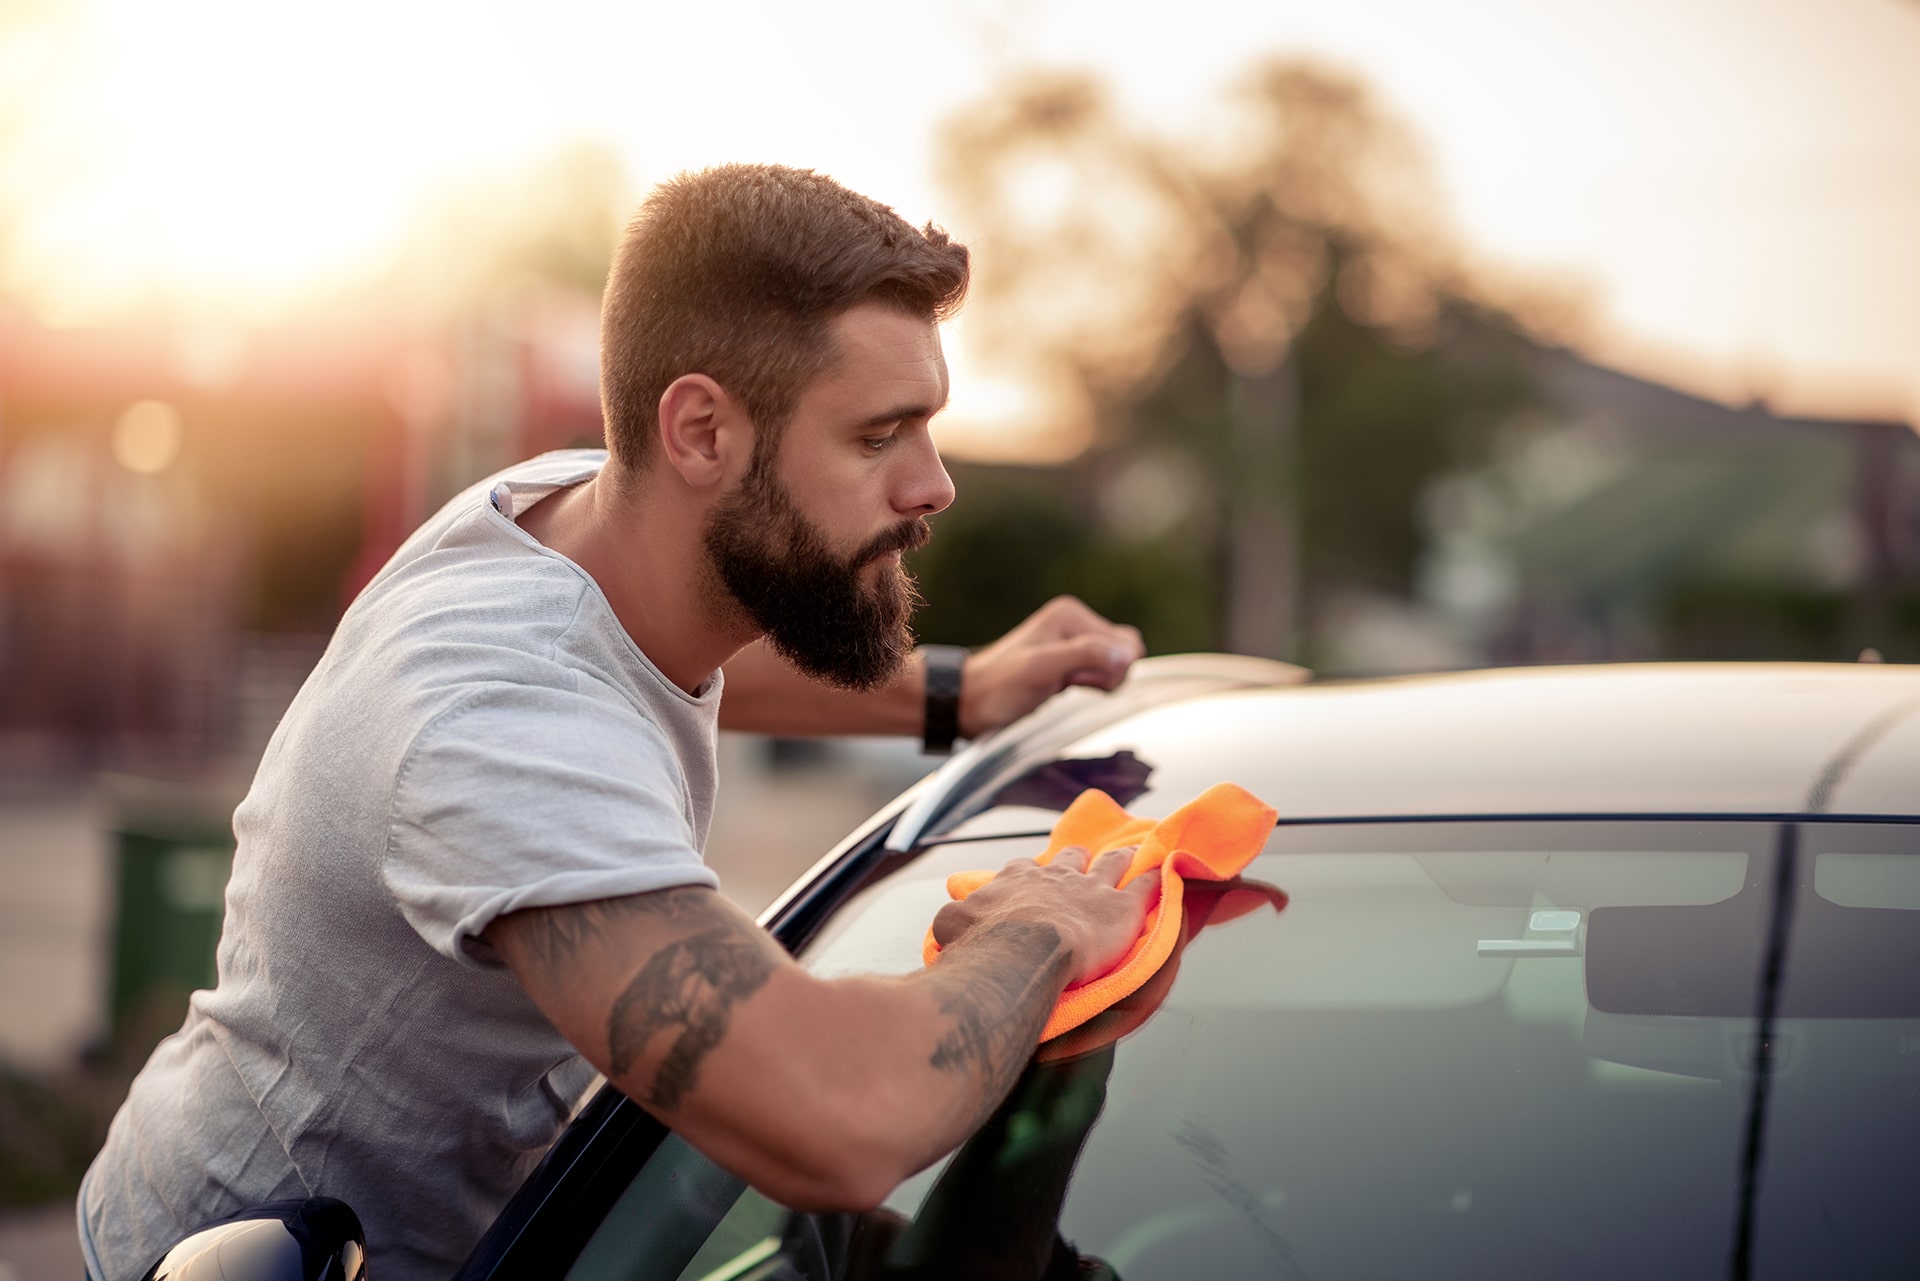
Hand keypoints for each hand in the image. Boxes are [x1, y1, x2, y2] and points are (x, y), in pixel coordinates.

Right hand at [931, 846, 1157, 987]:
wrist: (1024, 950)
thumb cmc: (985, 942)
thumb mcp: (952, 926)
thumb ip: (953, 920)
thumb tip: (947, 925)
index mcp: (1017, 880)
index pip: (1022, 870)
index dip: (1028, 874)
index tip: (1031, 875)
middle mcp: (1056, 877)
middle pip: (1070, 859)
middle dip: (1076, 858)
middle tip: (1081, 856)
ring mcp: (1092, 889)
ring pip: (1111, 864)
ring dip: (1119, 858)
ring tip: (1128, 852)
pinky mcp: (1123, 908)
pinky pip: (1145, 887)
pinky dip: (1154, 880)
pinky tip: (1163, 873)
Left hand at [959, 597, 1144, 738]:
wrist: (970, 702)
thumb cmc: (999, 688)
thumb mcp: (1041, 669)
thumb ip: (1085, 656)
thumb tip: (1127, 654)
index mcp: (1071, 615)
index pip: (1126, 643)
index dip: (1109, 669)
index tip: (1073, 679)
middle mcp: (1075, 622)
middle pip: (1126, 651)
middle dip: (1108, 676)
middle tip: (1069, 684)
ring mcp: (1074, 641)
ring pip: (1118, 663)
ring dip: (1101, 682)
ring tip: (1065, 686)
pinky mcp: (1072, 661)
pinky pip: (1105, 671)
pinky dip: (1095, 685)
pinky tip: (1068, 688)